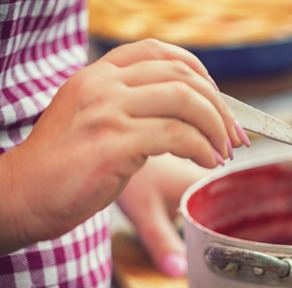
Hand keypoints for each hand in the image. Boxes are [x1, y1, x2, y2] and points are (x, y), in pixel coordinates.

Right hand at [0, 39, 245, 253]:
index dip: (201, 74)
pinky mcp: (114, 143)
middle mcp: (103, 85)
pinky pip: (178, 136)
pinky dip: (202, 149)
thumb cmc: (64, 167)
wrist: (23, 196)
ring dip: (216, 128)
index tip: (219, 102)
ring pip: (186, 100)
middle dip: (219, 107)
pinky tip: (206, 163)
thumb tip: (188, 114)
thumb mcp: (94, 120)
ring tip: (223, 153)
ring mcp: (107, 111)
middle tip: (234, 137)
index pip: (160, 52)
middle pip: (183, 76)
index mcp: (98, 75)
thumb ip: (132, 108)